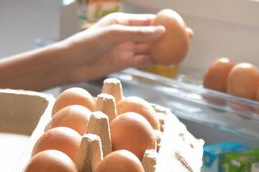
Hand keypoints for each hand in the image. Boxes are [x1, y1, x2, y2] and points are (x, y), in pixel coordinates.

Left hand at [56, 12, 192, 82]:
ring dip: (164, 50)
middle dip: (169, 36)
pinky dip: (154, 61)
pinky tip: (167, 61)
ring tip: (181, 50)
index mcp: (123, 22)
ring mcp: (126, 49)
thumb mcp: (114, 34)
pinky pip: (143, 61)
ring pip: (149, 48)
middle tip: (186, 38)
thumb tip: (162, 32)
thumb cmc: (88, 43)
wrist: (72, 63)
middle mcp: (126, 34)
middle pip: (152, 35)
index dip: (164, 22)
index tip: (180, 24)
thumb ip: (138, 34)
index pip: (148, 21)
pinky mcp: (124, 63)